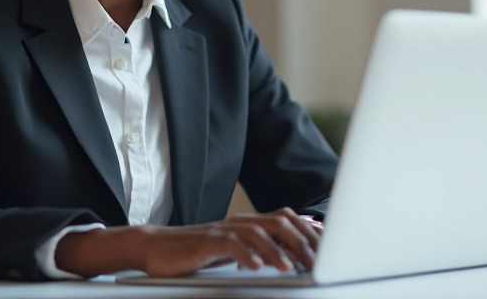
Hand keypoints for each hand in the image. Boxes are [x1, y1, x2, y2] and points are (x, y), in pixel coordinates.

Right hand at [137, 207, 319, 276]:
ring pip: (258, 232)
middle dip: (301, 242)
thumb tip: (292, 255)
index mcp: (250, 224)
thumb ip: (261, 249)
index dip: (310, 232)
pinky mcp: (206, 242)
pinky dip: (245, 255)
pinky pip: (230, 244)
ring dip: (276, 250)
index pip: (288, 220)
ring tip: (289, 267)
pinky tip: (256, 267)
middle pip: (279, 222)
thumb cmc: (197, 252)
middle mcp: (240, 223)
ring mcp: (223, 230)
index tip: (328, 249)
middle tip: (316, 262)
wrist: (157, 248)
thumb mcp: (234, 251)